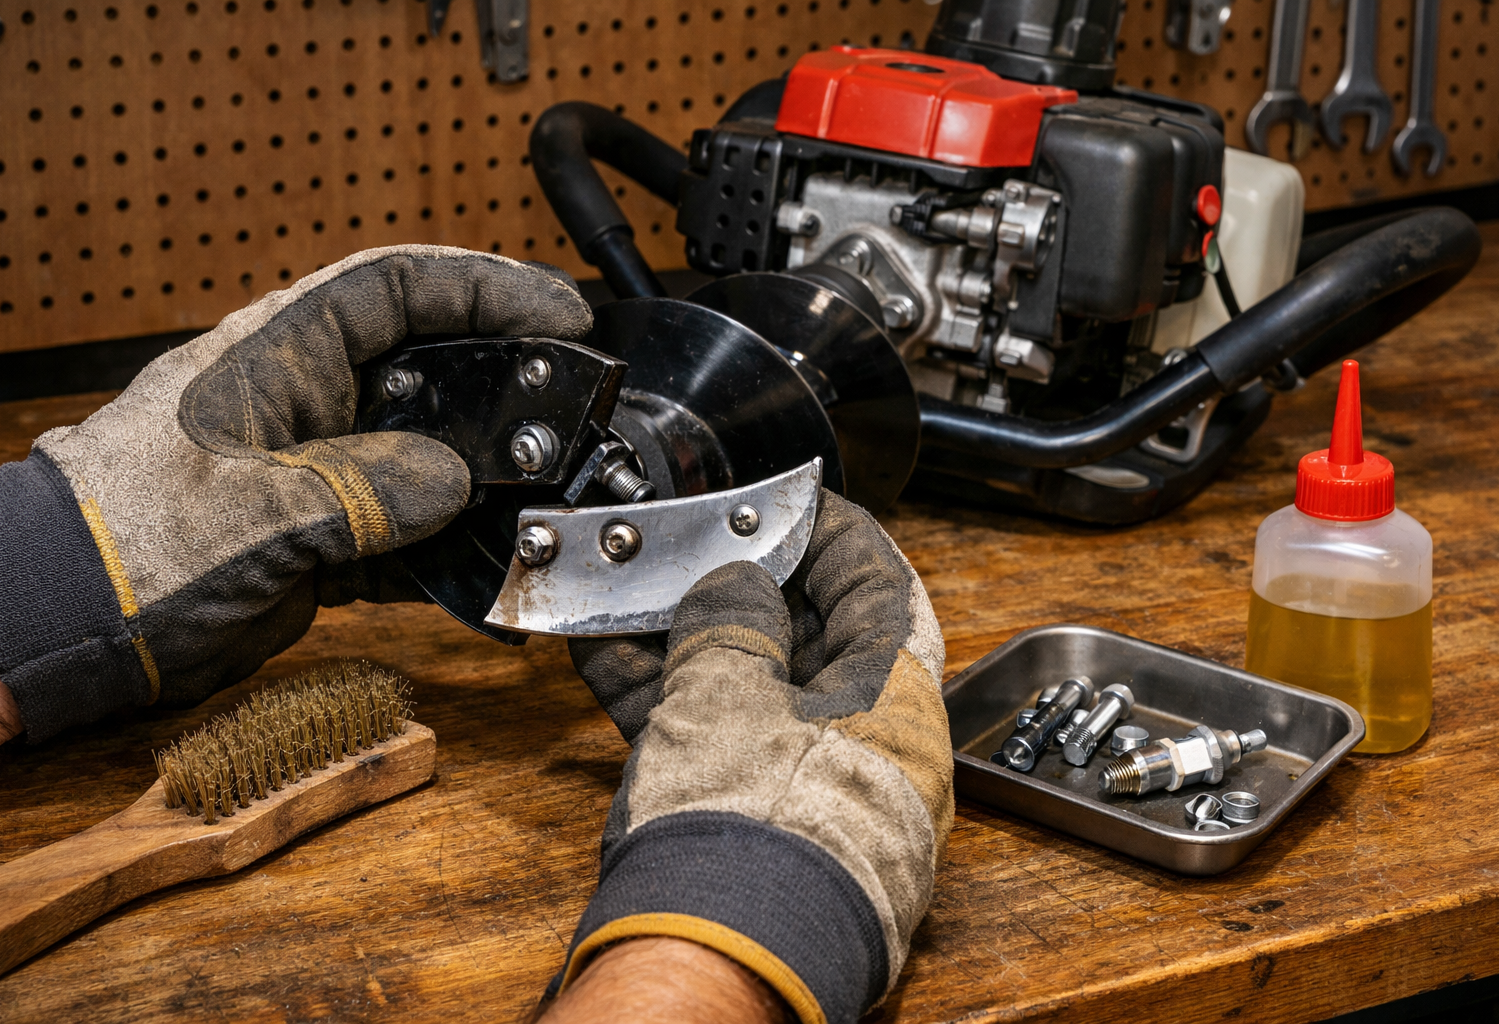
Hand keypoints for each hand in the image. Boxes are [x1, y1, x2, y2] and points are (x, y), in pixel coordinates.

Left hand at [0, 246, 589, 742]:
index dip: (484, 287)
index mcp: (275, 357)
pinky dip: (444, 548)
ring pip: (424, 453)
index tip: (558, 311)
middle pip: (425, 367)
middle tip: (570, 403)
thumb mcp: (250, 510)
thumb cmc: (125, 545)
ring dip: (481, 475)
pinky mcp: (320, 534)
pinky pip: (404, 527)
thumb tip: (446, 485)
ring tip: (542, 490)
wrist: (66, 628)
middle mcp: (305, 401)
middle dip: (500, 381)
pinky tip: (482, 566)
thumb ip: (358, 490)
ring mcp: (316, 469)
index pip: (395, 289)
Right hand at [559, 490, 952, 1023]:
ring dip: (686, 634)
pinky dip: (659, 692)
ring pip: (748, 683)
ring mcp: (805, 784)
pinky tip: (600, 650)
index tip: (792, 502)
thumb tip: (733, 586)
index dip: (836, 534)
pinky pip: (710, 733)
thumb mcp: (731, 692)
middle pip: (810, 635)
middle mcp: (864, 745)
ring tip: (630, 588)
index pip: (883, 590)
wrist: (708, 964)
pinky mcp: (749, 818)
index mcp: (898, 703)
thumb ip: (731, 621)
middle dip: (743, 583)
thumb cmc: (753, 839)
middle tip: (696, 543)